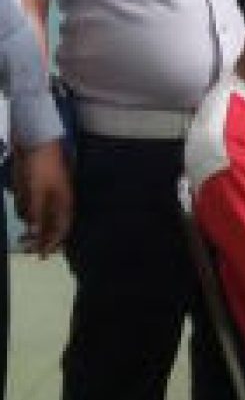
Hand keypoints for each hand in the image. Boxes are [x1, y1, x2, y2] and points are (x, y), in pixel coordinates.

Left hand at [13, 140, 72, 256]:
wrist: (38, 143)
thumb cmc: (42, 168)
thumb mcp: (37, 192)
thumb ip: (37, 214)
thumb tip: (36, 234)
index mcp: (65, 202)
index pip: (62, 228)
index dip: (52, 243)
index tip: (42, 255)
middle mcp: (59, 200)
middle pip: (52, 224)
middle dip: (42, 237)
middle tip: (28, 248)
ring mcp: (50, 193)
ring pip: (43, 216)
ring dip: (35, 227)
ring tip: (23, 237)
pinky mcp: (40, 187)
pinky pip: (35, 206)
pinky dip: (30, 213)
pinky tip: (24, 215)